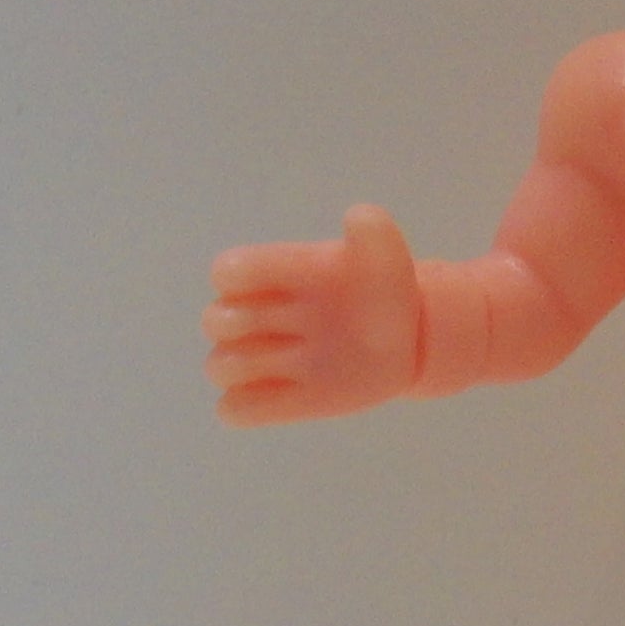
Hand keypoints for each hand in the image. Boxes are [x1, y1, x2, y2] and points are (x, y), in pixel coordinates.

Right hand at [203, 205, 420, 426]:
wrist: (410, 336)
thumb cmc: (385, 287)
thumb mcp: (385, 254)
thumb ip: (373, 232)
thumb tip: (357, 215)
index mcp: (276, 275)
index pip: (227, 272)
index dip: (244, 279)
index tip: (290, 285)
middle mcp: (262, 315)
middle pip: (214, 321)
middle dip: (245, 326)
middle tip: (297, 327)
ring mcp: (269, 360)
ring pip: (218, 367)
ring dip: (246, 368)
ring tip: (294, 363)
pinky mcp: (282, 400)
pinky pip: (234, 410)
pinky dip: (247, 407)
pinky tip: (293, 393)